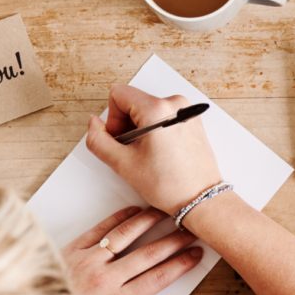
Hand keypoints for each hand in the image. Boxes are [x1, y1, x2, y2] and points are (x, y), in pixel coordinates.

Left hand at [60, 205, 201, 294]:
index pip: (157, 279)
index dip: (180, 265)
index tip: (196, 256)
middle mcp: (104, 279)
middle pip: (149, 254)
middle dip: (174, 241)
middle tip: (191, 232)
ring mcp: (88, 260)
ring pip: (127, 235)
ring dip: (151, 222)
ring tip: (168, 213)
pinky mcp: (72, 248)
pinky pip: (102, 228)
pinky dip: (120, 218)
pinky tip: (135, 211)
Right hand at [86, 85, 221, 215]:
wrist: (201, 199)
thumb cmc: (170, 185)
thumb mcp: (123, 164)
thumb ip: (98, 140)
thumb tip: (94, 124)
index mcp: (158, 109)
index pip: (119, 95)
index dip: (113, 119)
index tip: (121, 140)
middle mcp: (175, 104)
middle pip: (134, 102)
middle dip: (127, 126)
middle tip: (133, 152)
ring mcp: (187, 111)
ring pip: (149, 111)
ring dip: (141, 130)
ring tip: (149, 155)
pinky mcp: (193, 121)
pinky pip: (165, 117)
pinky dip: (157, 132)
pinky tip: (161, 154)